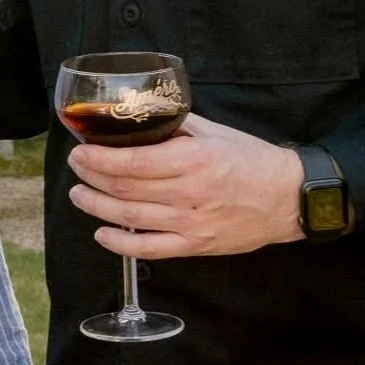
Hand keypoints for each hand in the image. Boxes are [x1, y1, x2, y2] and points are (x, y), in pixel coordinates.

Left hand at [64, 113, 304, 258]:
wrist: (288, 197)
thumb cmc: (250, 159)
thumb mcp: (213, 131)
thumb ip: (174, 124)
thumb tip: (138, 115)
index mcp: (192, 160)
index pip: (132, 161)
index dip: (99, 158)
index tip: (80, 150)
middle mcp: (189, 193)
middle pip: (126, 189)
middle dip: (92, 178)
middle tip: (76, 167)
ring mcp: (191, 223)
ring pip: (131, 218)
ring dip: (97, 207)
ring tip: (79, 195)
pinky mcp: (196, 245)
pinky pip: (151, 249)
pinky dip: (121, 245)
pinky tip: (102, 234)